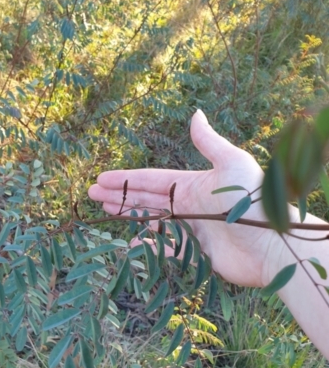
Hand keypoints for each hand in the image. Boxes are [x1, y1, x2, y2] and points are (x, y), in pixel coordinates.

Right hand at [89, 110, 283, 286]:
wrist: (273, 245)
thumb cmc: (251, 201)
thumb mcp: (230, 163)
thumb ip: (208, 142)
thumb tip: (196, 113)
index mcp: (191, 184)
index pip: (150, 180)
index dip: (125, 179)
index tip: (102, 178)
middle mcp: (188, 205)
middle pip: (146, 199)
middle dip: (120, 195)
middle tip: (93, 194)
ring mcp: (191, 229)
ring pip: (151, 220)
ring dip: (129, 215)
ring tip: (105, 211)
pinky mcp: (196, 253)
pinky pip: (166, 247)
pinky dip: (149, 244)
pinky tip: (133, 241)